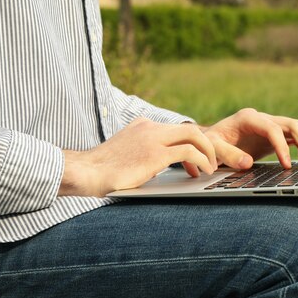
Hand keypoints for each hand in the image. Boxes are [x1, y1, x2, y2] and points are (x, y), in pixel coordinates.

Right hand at [59, 118, 216, 196]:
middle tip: (212, 161)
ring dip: (208, 152)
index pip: (175, 129)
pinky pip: (189, 151)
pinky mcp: (155, 154)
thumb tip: (158, 167)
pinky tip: (203, 171)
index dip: (191, 143)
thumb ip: (142, 153)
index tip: (197, 160)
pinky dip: (202, 160)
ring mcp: (152, 138)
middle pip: (189, 128)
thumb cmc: (101, 171)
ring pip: (194, 135)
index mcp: (142, 125)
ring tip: (211, 167)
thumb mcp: (125, 154)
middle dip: (206, 144)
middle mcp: (149, 127)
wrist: (85, 172)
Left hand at [183, 108, 297, 175]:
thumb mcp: (212, 147)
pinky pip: (293, 137)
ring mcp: (268, 125)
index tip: (286, 165)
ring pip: (296, 128)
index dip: (282, 146)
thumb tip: (248, 163)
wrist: (209, 140)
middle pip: (291, 123)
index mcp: (248, 117)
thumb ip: (227, 154)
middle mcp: (261, 118)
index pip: (272, 128)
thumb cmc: (209, 143)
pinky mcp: (272, 135)